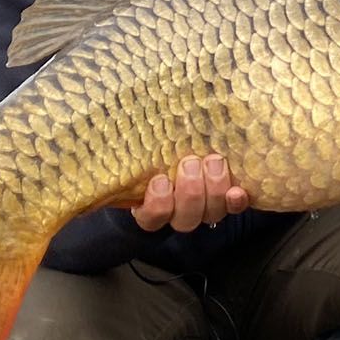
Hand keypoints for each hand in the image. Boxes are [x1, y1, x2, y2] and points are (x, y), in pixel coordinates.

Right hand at [133, 154, 250, 231]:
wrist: (177, 148)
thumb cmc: (153, 150)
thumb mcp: (138, 149)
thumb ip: (131, 146)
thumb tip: (102, 121)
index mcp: (150, 206)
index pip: (152, 218)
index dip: (158, 204)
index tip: (160, 180)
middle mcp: (179, 213)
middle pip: (186, 218)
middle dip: (190, 192)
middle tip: (190, 163)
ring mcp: (205, 209)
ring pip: (211, 214)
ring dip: (213, 190)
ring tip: (213, 162)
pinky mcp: (227, 200)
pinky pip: (235, 209)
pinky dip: (236, 201)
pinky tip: (238, 190)